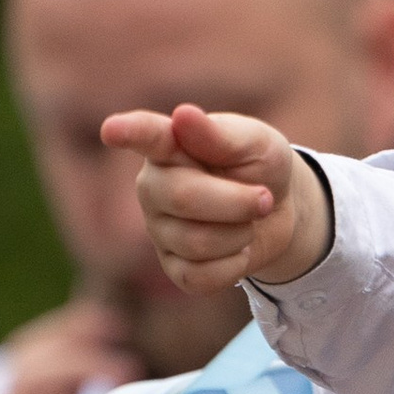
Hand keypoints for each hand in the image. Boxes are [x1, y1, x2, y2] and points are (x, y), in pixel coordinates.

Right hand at [99, 105, 333, 294]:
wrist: (281, 213)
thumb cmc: (261, 167)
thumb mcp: (255, 143)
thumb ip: (221, 135)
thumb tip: (183, 116)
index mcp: (171, 145)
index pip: (146, 136)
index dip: (129, 133)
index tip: (112, 130)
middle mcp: (154, 186)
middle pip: (183, 198)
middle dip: (237, 202)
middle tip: (264, 197)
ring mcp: (159, 228)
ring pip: (196, 243)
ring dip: (240, 234)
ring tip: (247, 220)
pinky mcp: (173, 267)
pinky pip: (201, 277)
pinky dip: (235, 265)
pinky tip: (237, 249)